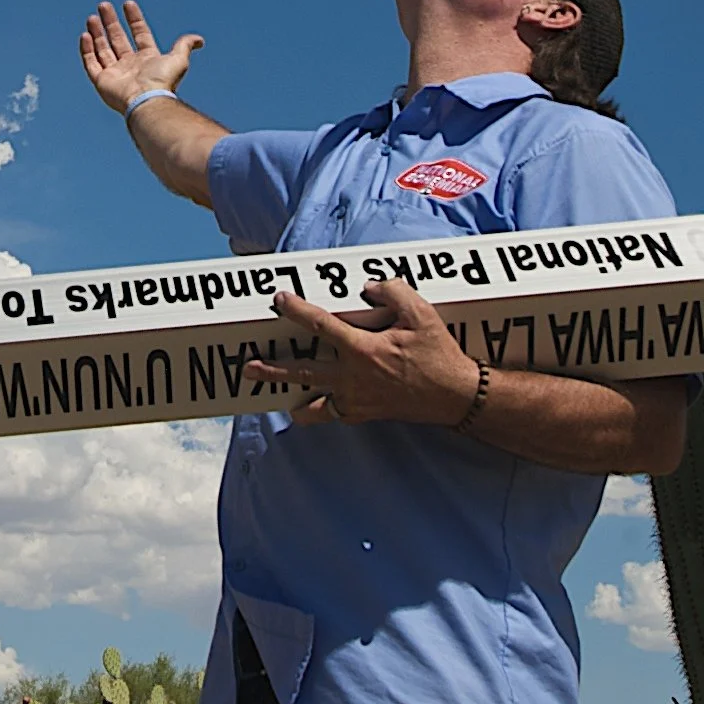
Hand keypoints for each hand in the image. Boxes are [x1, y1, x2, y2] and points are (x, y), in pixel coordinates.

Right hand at [80, 0, 203, 115]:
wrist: (146, 99)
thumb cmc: (162, 80)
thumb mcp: (178, 58)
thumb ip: (185, 45)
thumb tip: (200, 40)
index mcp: (148, 58)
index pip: (140, 34)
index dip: (134, 18)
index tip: (128, 3)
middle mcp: (131, 64)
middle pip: (118, 38)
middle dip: (111, 22)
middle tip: (103, 5)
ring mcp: (115, 72)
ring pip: (103, 48)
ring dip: (97, 33)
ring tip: (92, 17)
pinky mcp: (102, 80)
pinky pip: (91, 63)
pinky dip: (87, 49)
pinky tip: (85, 34)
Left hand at [252, 279, 484, 428]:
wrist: (454, 396)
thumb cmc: (439, 354)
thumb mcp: (422, 313)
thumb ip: (393, 292)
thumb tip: (368, 288)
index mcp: (363, 350)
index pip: (321, 325)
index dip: (297, 310)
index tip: (279, 300)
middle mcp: (353, 378)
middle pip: (303, 373)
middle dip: (273, 369)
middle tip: (249, 366)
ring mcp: (358, 400)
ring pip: (313, 402)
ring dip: (291, 397)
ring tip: (274, 394)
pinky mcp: (366, 413)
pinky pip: (333, 415)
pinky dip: (318, 412)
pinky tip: (310, 409)